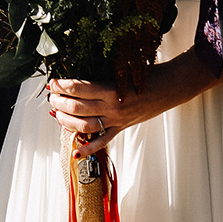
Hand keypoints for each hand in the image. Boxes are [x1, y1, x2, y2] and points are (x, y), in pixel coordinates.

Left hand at [49, 51, 222, 156]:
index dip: (62, 85)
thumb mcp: (123, 69)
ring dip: (66, 121)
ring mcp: (117, 120)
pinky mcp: (122, 128)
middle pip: (77, 107)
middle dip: (60, 102)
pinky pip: (103, 141)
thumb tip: (78, 79)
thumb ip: (102, 77)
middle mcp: (112, 107)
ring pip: (85, 125)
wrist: (171, 87)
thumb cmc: (148, 74)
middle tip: (52, 96)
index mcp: (112, 89)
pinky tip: (76, 152)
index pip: (79, 88)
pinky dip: (88, 148)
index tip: (53, 82)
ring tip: (56, 114)